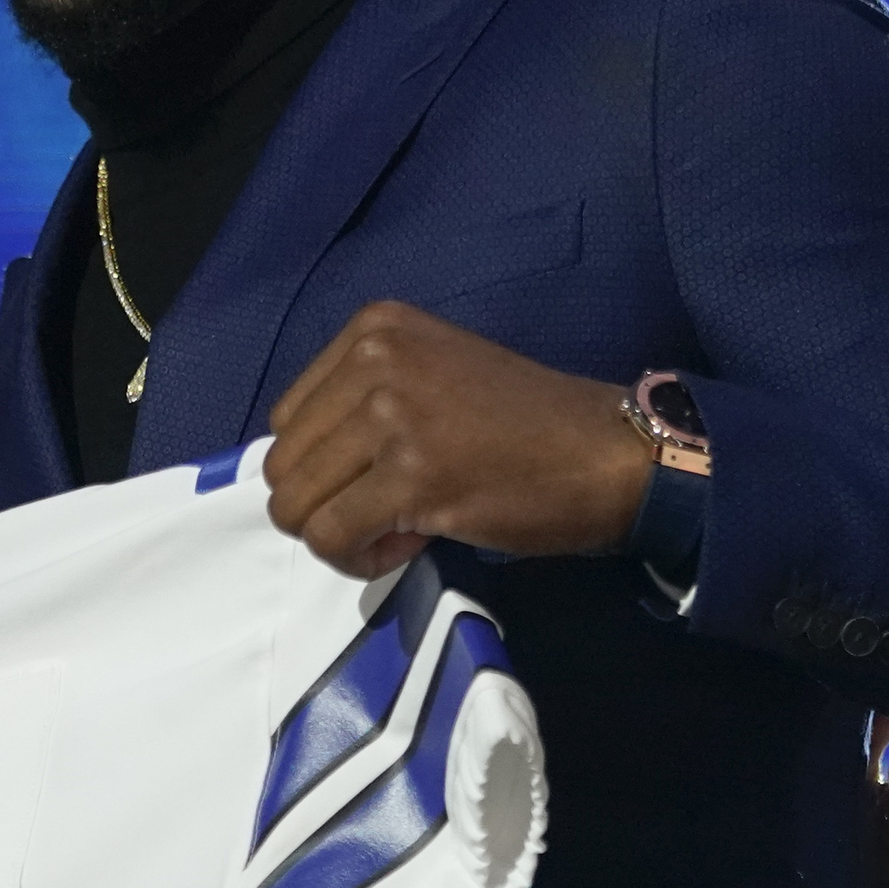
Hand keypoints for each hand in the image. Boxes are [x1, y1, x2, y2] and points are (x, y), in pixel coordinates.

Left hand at [265, 301, 653, 576]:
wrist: (604, 451)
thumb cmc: (524, 422)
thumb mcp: (430, 374)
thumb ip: (363, 400)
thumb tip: (300, 469)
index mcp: (375, 328)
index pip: (287, 418)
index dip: (326, 465)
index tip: (382, 477)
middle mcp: (375, 359)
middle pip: (283, 464)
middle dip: (326, 505)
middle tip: (390, 512)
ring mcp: (391, 413)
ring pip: (296, 505)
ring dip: (339, 536)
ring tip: (399, 529)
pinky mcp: (411, 474)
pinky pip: (332, 537)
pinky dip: (358, 559)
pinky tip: (409, 544)